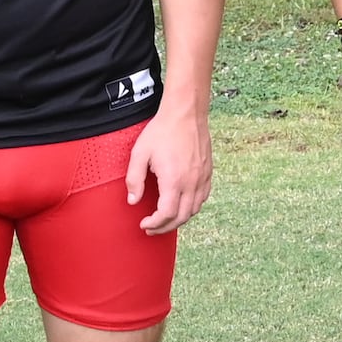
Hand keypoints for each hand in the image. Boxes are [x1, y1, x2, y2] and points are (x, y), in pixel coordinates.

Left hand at [125, 105, 213, 234]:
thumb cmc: (162, 131)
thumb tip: (133, 201)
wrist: (185, 113)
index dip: (155, 224)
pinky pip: (203, 198)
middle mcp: (191, 182)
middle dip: (165, 227)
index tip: (145, 224)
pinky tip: (182, 205)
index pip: (166, 214)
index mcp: (173, 180)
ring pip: (194, 210)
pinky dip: (192, 208)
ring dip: (179, 219)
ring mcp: (202, 178)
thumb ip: (134, 180)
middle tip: (152, 228)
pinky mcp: (208, 172)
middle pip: (181, 217)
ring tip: (165, 220)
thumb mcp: (139, 153)